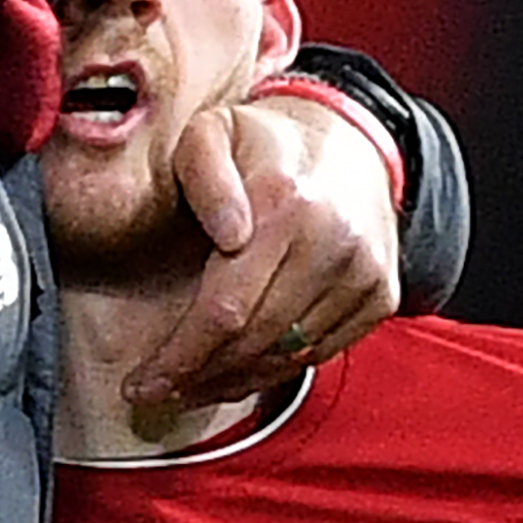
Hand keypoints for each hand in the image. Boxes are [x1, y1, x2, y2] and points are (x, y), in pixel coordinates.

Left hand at [125, 93, 401, 406]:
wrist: (352, 142)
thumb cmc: (265, 144)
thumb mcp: (213, 132)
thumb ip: (202, 171)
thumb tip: (229, 232)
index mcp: (285, 204)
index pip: (226, 308)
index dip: (181, 356)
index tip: (143, 383)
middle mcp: (333, 243)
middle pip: (255, 340)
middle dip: (200, 376)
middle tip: (161, 390)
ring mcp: (362, 273)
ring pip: (289, 355)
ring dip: (234, 380)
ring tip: (194, 385)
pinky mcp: (380, 295)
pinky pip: (322, 352)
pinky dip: (277, 371)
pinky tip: (241, 371)